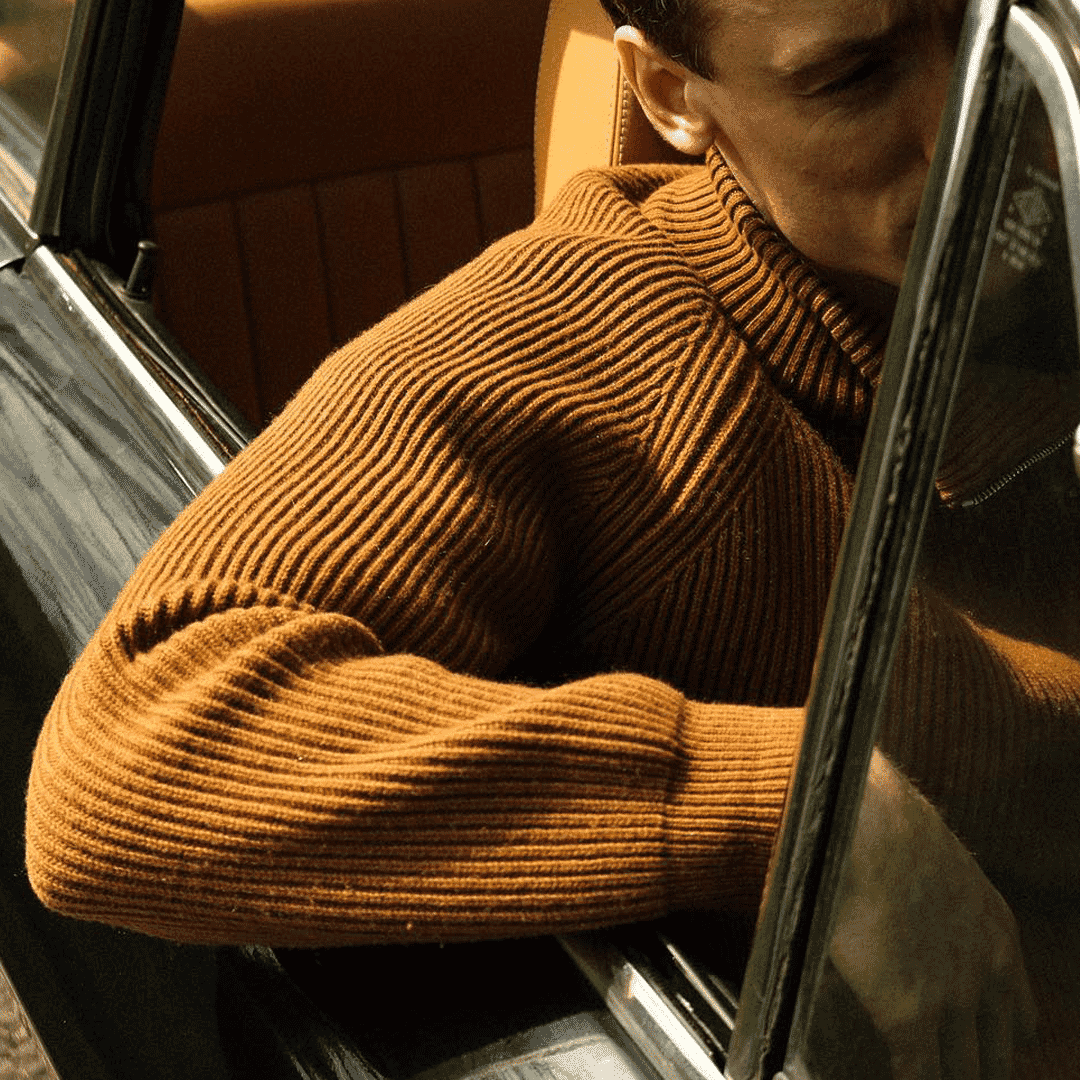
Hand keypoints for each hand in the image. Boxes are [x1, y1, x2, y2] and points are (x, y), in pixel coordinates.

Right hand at [828, 753, 1037, 1079]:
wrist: (866, 823)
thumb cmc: (881, 828)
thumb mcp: (934, 870)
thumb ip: (932, 909)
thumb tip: (901, 917)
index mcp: (999, 937)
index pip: (1019, 1019)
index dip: (997, 1040)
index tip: (976, 1049)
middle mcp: (990, 975)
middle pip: (998, 1055)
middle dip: (977, 1069)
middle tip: (954, 1068)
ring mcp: (953, 1000)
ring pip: (965, 1071)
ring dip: (945, 1076)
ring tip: (926, 1074)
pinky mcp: (910, 1014)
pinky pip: (919, 1073)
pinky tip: (896, 1075)